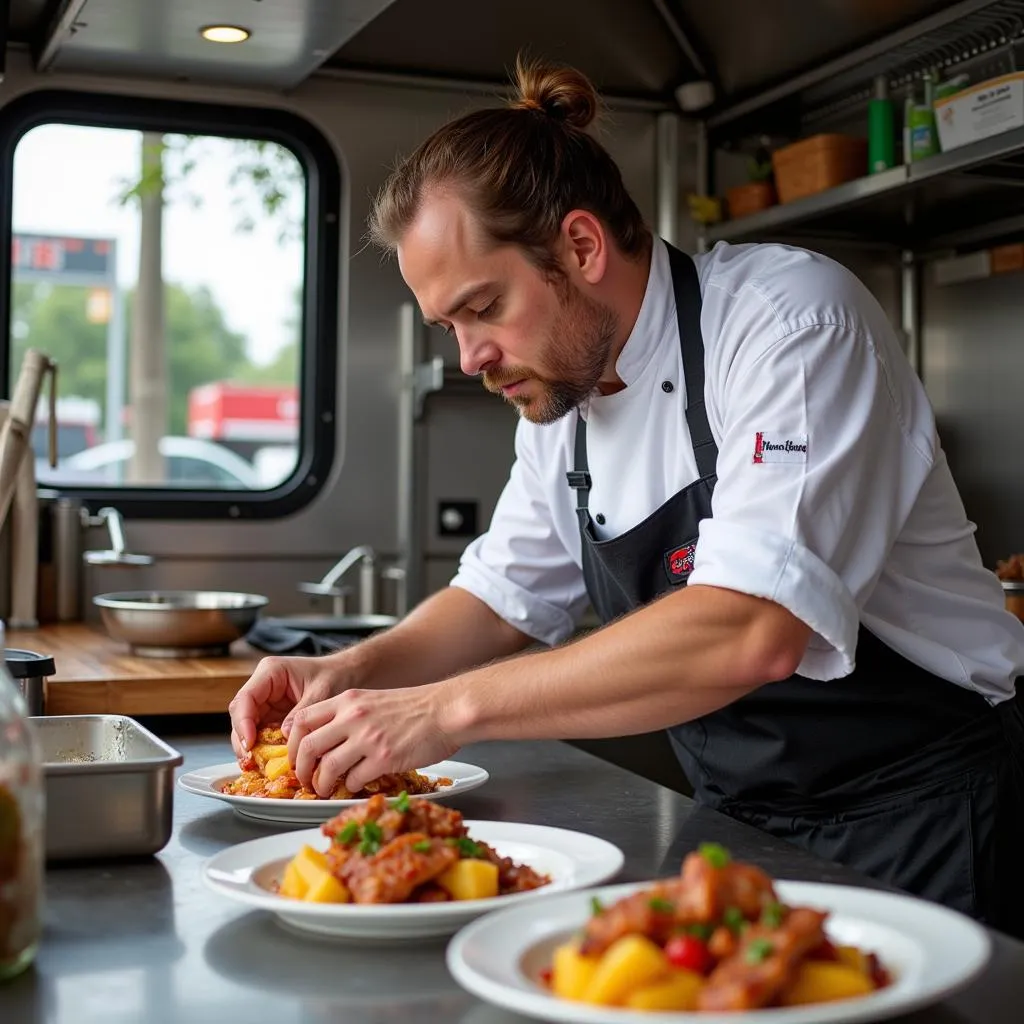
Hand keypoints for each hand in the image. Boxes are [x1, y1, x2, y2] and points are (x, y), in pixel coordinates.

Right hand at [228, 654, 347, 761]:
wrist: (350, 674)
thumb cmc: (337, 675)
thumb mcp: (321, 691)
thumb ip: (302, 713)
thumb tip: (284, 735)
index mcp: (270, 672)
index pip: (245, 699)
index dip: (243, 723)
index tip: (250, 744)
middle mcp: (263, 688)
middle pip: (241, 717)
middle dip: (244, 741)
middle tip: (251, 762)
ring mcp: (267, 704)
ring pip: (249, 730)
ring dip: (253, 749)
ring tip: (260, 768)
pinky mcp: (274, 718)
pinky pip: (264, 736)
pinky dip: (266, 751)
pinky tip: (270, 765)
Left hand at [286, 682, 460, 796]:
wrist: (447, 710)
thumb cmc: (415, 707)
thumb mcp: (374, 700)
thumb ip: (348, 715)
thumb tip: (326, 741)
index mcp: (348, 700)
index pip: (302, 720)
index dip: (291, 744)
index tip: (296, 757)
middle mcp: (353, 716)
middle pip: (307, 746)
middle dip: (301, 770)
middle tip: (305, 780)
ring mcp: (368, 738)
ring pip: (327, 767)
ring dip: (322, 784)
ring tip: (326, 790)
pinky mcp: (384, 758)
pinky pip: (354, 779)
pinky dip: (350, 786)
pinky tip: (356, 785)